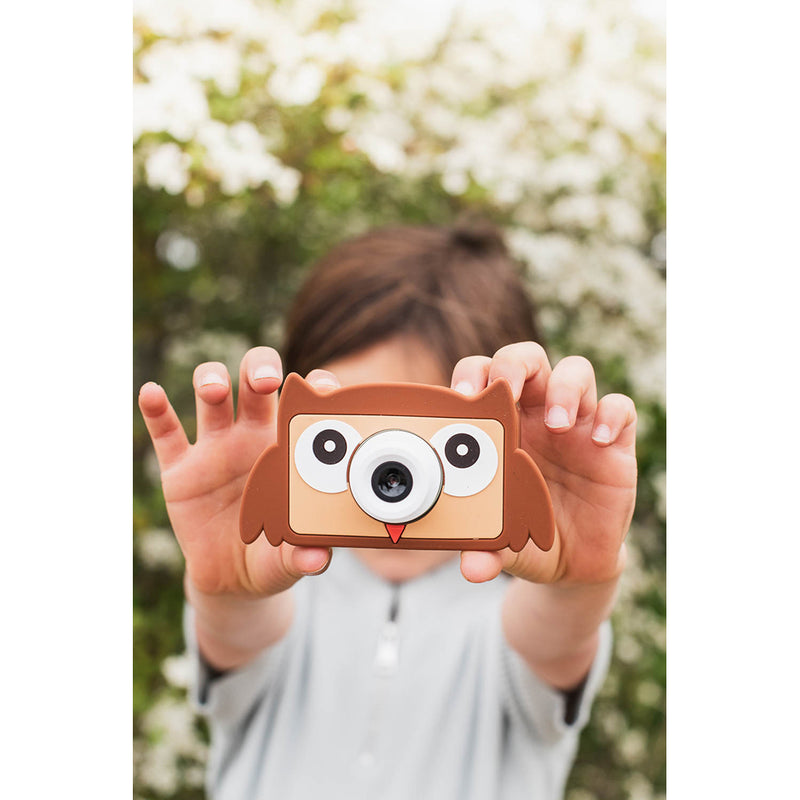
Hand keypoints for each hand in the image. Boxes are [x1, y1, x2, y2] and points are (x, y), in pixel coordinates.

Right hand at [138, 347, 332, 598]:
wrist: (231, 580)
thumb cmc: (272, 556)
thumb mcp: (289, 557)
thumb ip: (302, 553)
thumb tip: (317, 560)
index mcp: (288, 448)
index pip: (304, 400)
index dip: (314, 384)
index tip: (321, 386)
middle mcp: (252, 437)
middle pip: (254, 381)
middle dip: (259, 368)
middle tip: (266, 380)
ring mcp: (214, 449)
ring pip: (211, 395)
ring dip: (211, 380)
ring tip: (214, 390)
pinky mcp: (179, 469)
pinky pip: (166, 432)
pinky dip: (155, 409)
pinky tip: (151, 393)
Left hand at [451, 342, 636, 586]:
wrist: (571, 563)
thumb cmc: (524, 537)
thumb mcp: (501, 543)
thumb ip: (484, 548)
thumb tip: (471, 567)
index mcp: (498, 425)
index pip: (482, 376)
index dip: (472, 374)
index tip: (466, 396)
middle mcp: (535, 415)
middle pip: (526, 358)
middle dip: (514, 363)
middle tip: (506, 390)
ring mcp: (576, 425)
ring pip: (575, 371)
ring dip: (564, 388)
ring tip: (556, 423)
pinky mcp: (614, 443)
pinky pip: (619, 409)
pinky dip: (611, 415)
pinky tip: (599, 442)